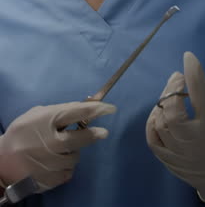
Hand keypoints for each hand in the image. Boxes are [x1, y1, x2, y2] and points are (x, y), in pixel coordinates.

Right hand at [0, 100, 115, 192]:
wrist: (2, 160)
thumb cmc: (22, 132)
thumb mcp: (38, 114)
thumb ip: (61, 111)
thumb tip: (86, 107)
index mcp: (49, 120)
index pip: (80, 112)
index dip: (99, 110)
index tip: (111, 109)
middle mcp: (52, 142)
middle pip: (83, 138)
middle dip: (94, 135)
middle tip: (102, 133)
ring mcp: (52, 162)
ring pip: (76, 157)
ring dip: (73, 152)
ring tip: (60, 150)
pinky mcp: (51, 179)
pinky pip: (69, 172)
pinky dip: (65, 166)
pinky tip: (54, 162)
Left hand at [146, 52, 204, 206]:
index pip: (201, 98)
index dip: (194, 75)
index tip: (189, 57)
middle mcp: (192, 142)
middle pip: (173, 111)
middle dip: (173, 88)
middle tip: (178, 77)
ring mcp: (177, 153)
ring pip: (160, 121)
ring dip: (163, 101)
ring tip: (172, 91)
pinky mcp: (166, 160)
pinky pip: (152, 136)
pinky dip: (153, 119)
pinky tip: (161, 110)